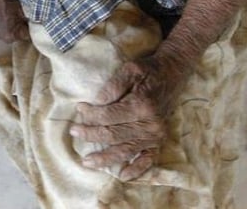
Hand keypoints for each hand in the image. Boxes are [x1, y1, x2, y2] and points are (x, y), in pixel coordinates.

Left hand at [69, 55, 186, 180]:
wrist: (172, 74)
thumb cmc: (147, 70)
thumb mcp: (128, 70)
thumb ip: (112, 87)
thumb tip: (96, 104)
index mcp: (141, 105)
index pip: (108, 116)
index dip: (90, 115)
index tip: (79, 109)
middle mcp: (150, 124)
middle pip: (113, 135)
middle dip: (91, 135)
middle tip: (74, 132)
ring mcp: (156, 135)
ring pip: (125, 151)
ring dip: (105, 158)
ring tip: (87, 161)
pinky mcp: (159, 140)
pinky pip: (148, 159)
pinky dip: (136, 169)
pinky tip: (123, 176)